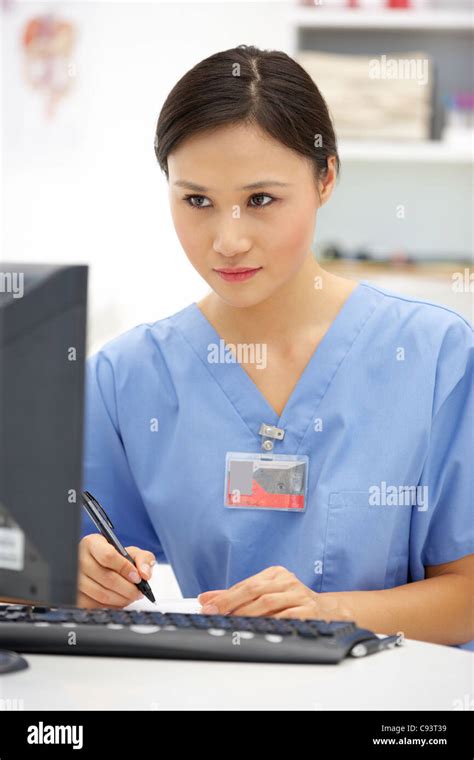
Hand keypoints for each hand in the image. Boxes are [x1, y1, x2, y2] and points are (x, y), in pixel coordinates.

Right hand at [77, 534, 155, 608]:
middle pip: (107, 578)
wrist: (97, 566)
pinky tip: (119, 601)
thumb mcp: (130, 552)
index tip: (137, 577)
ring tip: (131, 596)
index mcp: (92, 543)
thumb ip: (143, 558)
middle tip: (138, 591)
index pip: (108, 556)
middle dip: (128, 588)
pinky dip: (111, 606)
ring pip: (102, 594)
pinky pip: (95, 605)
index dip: (126, 568)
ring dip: (122, 599)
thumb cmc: (114, 558)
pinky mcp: (74, 595)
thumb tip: (145, 574)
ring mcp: (74, 578)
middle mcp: (79, 559)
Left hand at [198, 565, 353, 620]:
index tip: (207, 605)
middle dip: (231, 602)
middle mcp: (287, 580)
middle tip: (214, 612)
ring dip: (246, 613)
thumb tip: (206, 599)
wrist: (328, 611)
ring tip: (231, 621)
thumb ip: (236, 596)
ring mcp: (299, 594)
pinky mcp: (308, 610)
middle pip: (254, 589)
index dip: (225, 595)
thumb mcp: (265, 594)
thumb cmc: (292, 603)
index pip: (246, 583)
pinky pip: (284, 617)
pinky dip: (268, 622)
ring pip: (267, 602)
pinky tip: (256, 628)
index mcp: (275, 573)